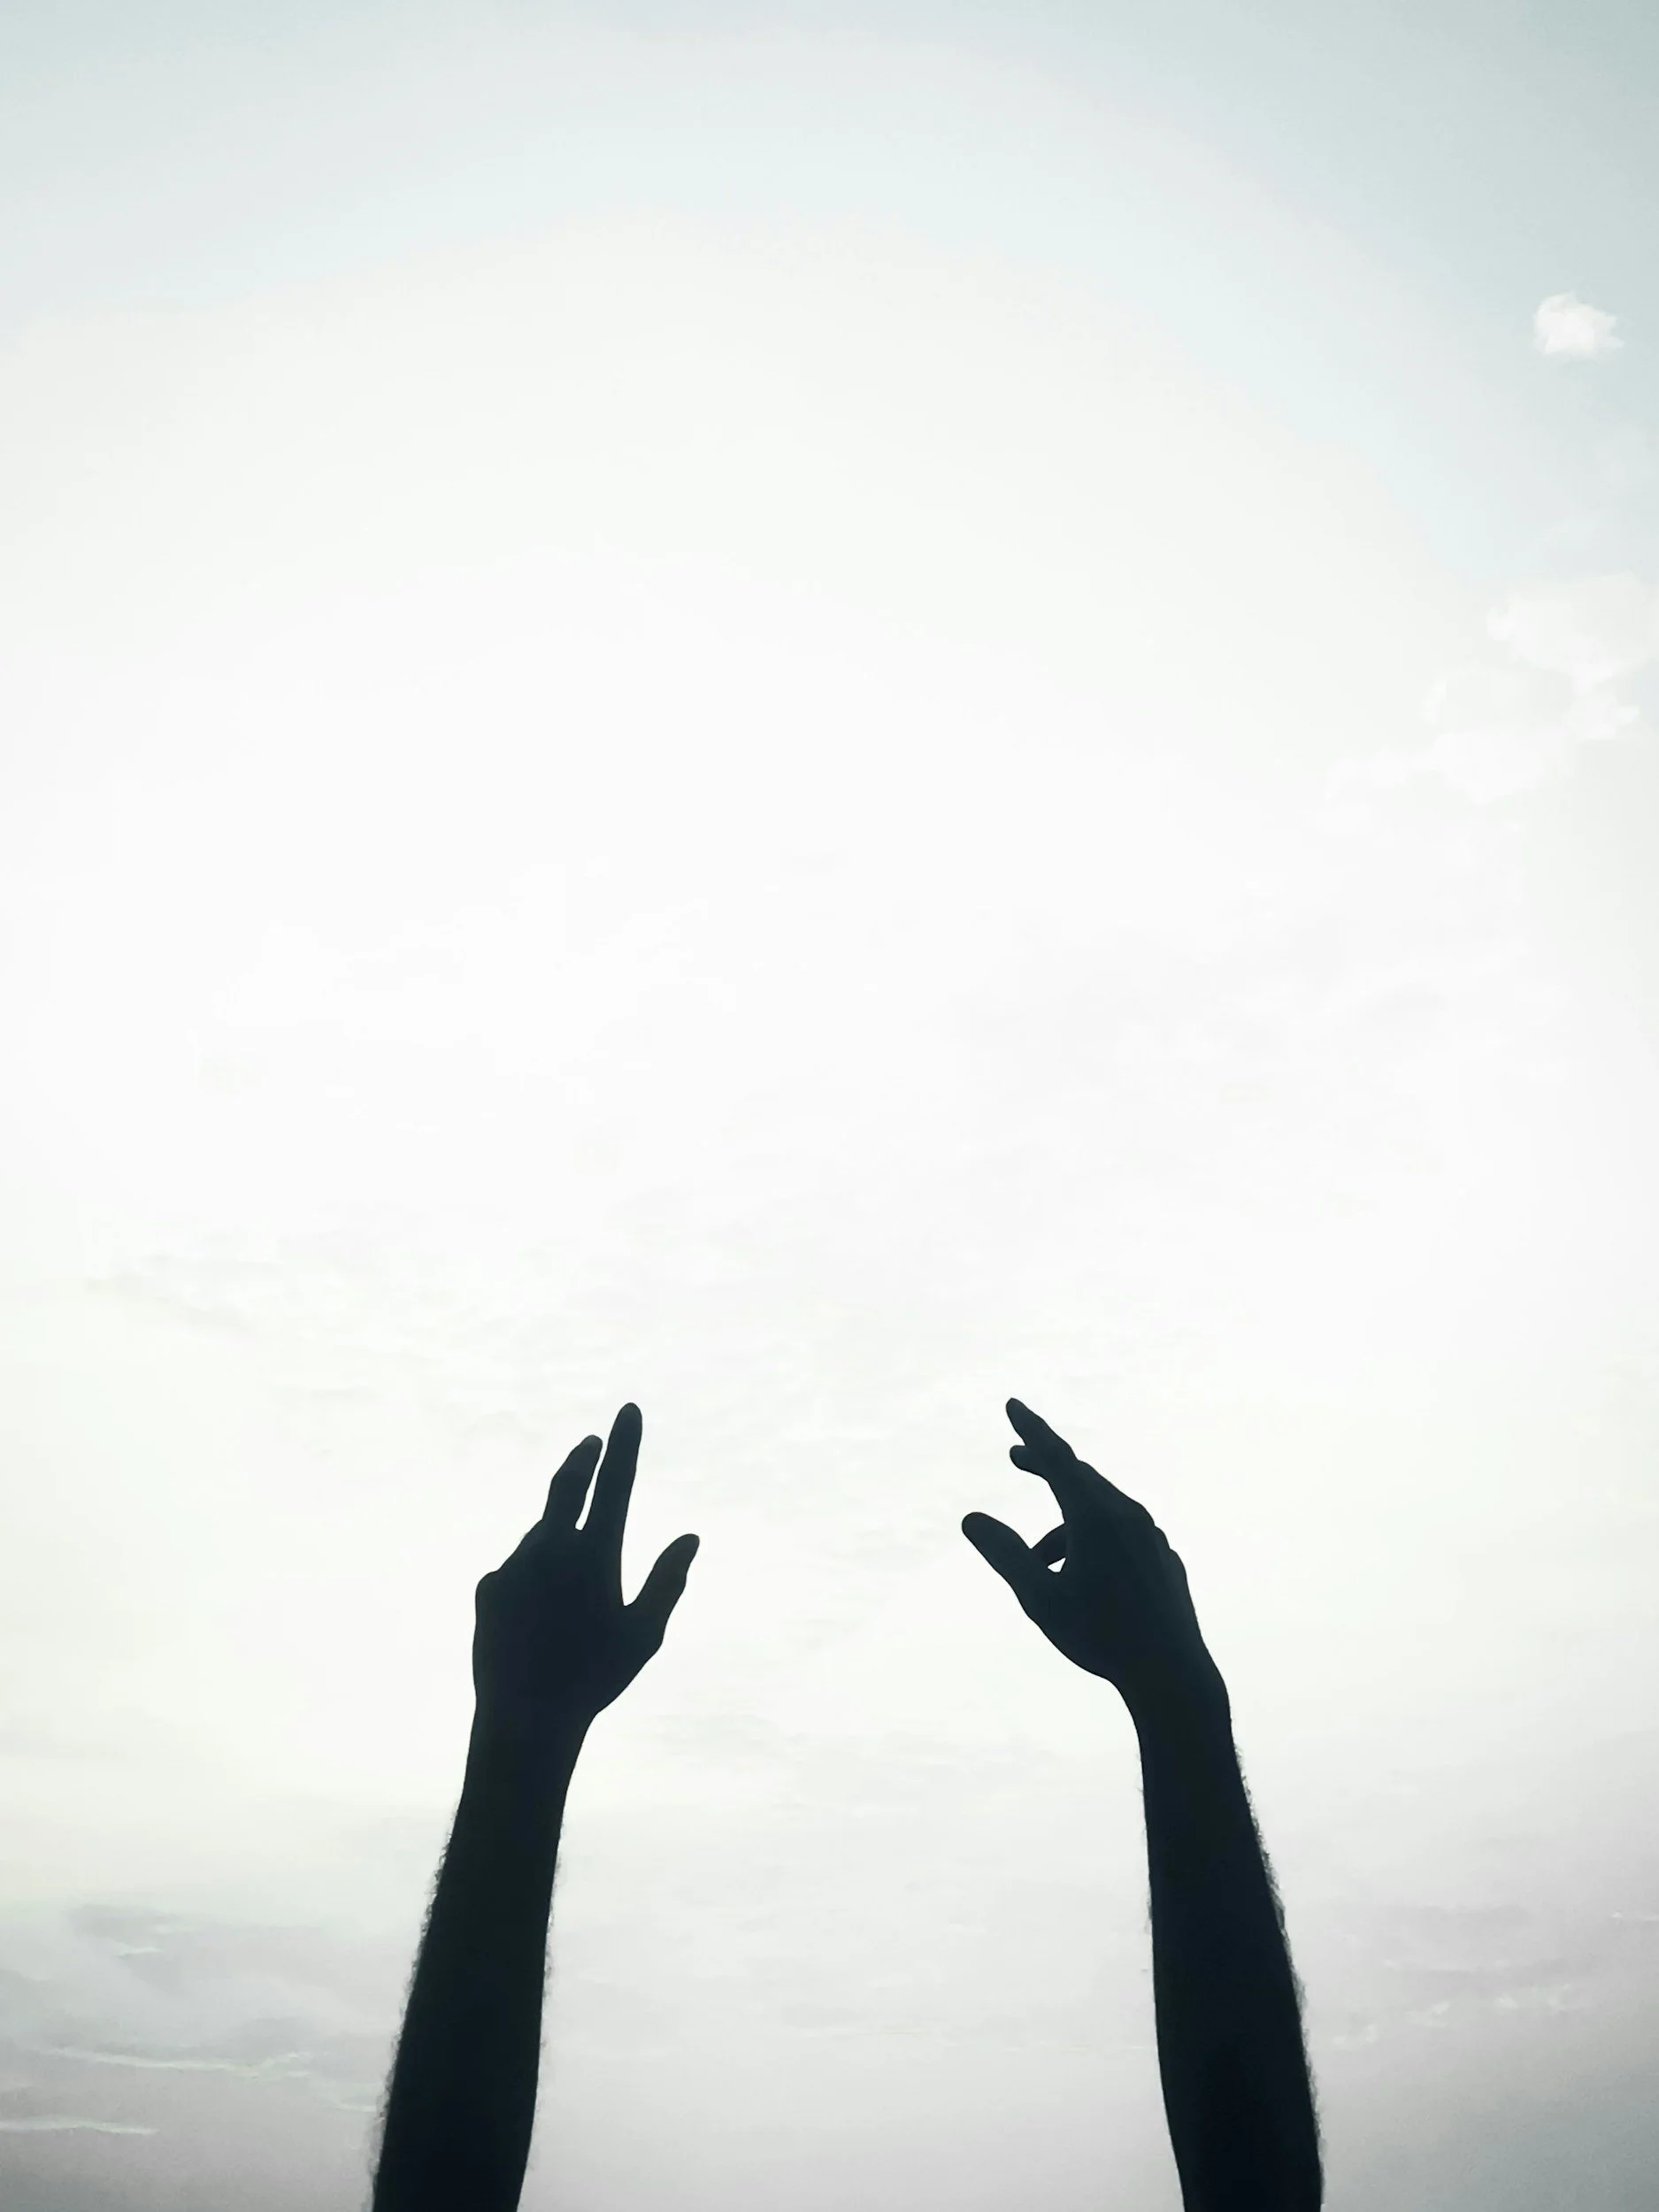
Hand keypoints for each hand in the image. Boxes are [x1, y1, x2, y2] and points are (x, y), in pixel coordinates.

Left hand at [472, 1403, 698, 1739]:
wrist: (524, 1719)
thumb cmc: (595, 1678)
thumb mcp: (644, 1634)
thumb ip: (668, 1581)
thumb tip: (691, 1538)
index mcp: (594, 1553)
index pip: (614, 1483)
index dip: (624, 1444)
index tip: (627, 1410)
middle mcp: (550, 1548)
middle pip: (566, 1486)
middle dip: (582, 1458)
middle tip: (591, 1442)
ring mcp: (514, 1565)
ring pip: (540, 1536)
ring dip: (557, 1539)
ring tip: (570, 1589)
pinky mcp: (488, 1587)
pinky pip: (516, 1570)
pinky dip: (532, 1577)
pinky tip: (538, 1616)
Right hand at [962, 1399, 1220, 1719]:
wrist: (1173, 1674)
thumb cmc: (1102, 1637)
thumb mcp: (1040, 1598)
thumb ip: (1005, 1554)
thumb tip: (971, 1519)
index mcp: (1095, 1516)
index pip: (1057, 1458)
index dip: (1032, 1430)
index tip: (1012, 1404)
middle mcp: (1127, 1515)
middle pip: (1079, 1477)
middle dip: (1045, 1466)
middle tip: (1014, 1457)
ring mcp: (1151, 1535)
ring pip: (1099, 1510)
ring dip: (1064, 1524)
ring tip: (1039, 1564)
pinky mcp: (1163, 1557)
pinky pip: (1121, 1534)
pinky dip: (1092, 1539)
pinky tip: (1083, 1576)